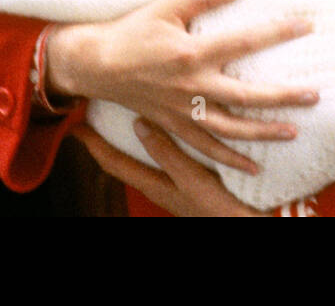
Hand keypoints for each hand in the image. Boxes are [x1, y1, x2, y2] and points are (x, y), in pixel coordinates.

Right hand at [46, 0, 316, 172]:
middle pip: (247, 94)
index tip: (306, 25)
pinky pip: (206, 147)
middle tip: (314, 95)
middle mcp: (192, 86)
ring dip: (264, 131)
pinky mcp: (174, 125)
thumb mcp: (166, 6)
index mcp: (192, 53)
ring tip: (294, 130)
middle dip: (283, 96)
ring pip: (231, 127)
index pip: (245, 42)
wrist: (96, 64)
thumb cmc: (132, 31)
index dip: (278, 32)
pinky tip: (253, 164)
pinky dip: (229, 159)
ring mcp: (184, 110)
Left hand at [73, 119, 266, 215]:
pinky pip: (169, 155)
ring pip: (147, 156)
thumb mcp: (193, 181)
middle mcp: (162, 185)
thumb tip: (138, 124)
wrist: (259, 225)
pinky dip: (162, 138)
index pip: (112, 162)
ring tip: (129, 109)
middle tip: (98, 110)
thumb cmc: (223, 209)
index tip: (74, 125)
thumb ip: (166, 153)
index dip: (92, 144)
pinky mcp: (195, 180)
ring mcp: (178, 184)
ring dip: (136, 135)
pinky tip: (172, 124)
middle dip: (109, 137)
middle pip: (124, 159)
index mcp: (155, 185)